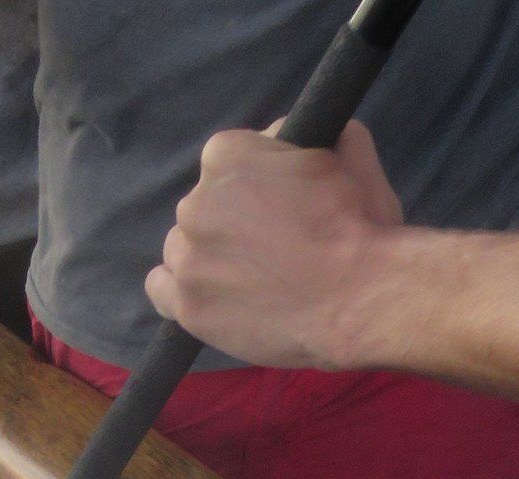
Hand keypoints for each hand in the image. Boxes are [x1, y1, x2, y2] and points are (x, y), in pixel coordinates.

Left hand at [145, 122, 402, 369]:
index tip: (280, 202)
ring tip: (247, 276)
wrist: (357, 297)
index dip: (256, 180)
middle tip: (270, 245)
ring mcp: (187, 257)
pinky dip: (178, 289)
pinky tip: (205, 293)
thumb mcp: (344, 149)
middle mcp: (195, 202)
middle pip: (203, 206)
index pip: (227, 158)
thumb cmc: (358, 223)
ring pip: (182, 247)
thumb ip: (302, 133)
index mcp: (226, 155)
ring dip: (207, 256)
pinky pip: (160, 288)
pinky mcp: (186, 306)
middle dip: (231, 220)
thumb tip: (275, 140)